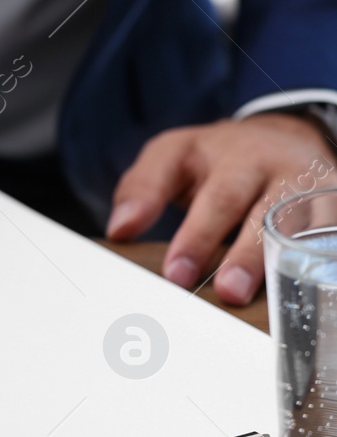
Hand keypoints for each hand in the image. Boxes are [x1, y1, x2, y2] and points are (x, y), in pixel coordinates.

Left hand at [107, 113, 335, 304]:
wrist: (282, 136)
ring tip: (271, 300)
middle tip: (226, 292)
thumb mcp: (172, 155)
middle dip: (245, 255)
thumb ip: (142, 188)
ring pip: (305, 227)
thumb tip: (120, 229)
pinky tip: (308, 288)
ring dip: (287, 264)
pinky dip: (319, 262)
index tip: (176, 273)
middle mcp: (279, 168)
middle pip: (264, 213)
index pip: (214, 196)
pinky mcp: (336, 206)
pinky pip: (330, 235)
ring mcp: (315, 187)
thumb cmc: (216, 157)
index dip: (196, 237)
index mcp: (232, 154)